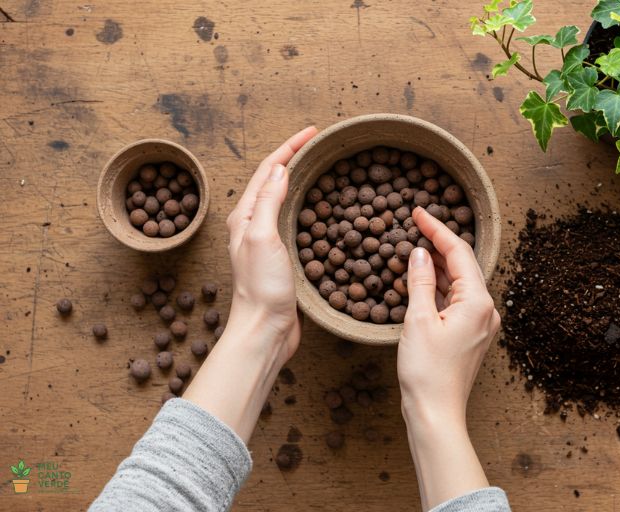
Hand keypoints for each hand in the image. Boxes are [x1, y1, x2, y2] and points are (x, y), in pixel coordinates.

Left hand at [225, 126, 317, 364]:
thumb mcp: (262, 237)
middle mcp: (254, 225)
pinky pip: (295, 220)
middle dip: (295, 157)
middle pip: (275, 180)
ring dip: (302, 179)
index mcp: (245, 216)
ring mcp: (268, 241)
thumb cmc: (261, 287)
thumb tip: (279, 168)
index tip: (313, 131)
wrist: (265, 330)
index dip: (289, 147)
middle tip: (319, 144)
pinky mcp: (283, 256)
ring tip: (323, 167)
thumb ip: (268, 201)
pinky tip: (322, 208)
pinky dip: (309, 205)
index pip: (268, 170)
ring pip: (286, 199)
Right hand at [397, 206, 499, 510]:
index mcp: (478, 301)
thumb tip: (418, 252)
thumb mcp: (418, 320)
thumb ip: (419, 281)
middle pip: (462, 265)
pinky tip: (421, 280)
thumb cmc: (427, 371)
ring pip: (459, 282)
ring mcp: (480, 323)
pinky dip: (439, 287)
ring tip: (414, 248)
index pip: (458, 252)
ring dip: (437, 265)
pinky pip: (456, 300)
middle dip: (438, 243)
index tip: (417, 212)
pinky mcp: (471, 335)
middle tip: (415, 225)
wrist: (436, 412)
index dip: (436, 229)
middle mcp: (486, 310)